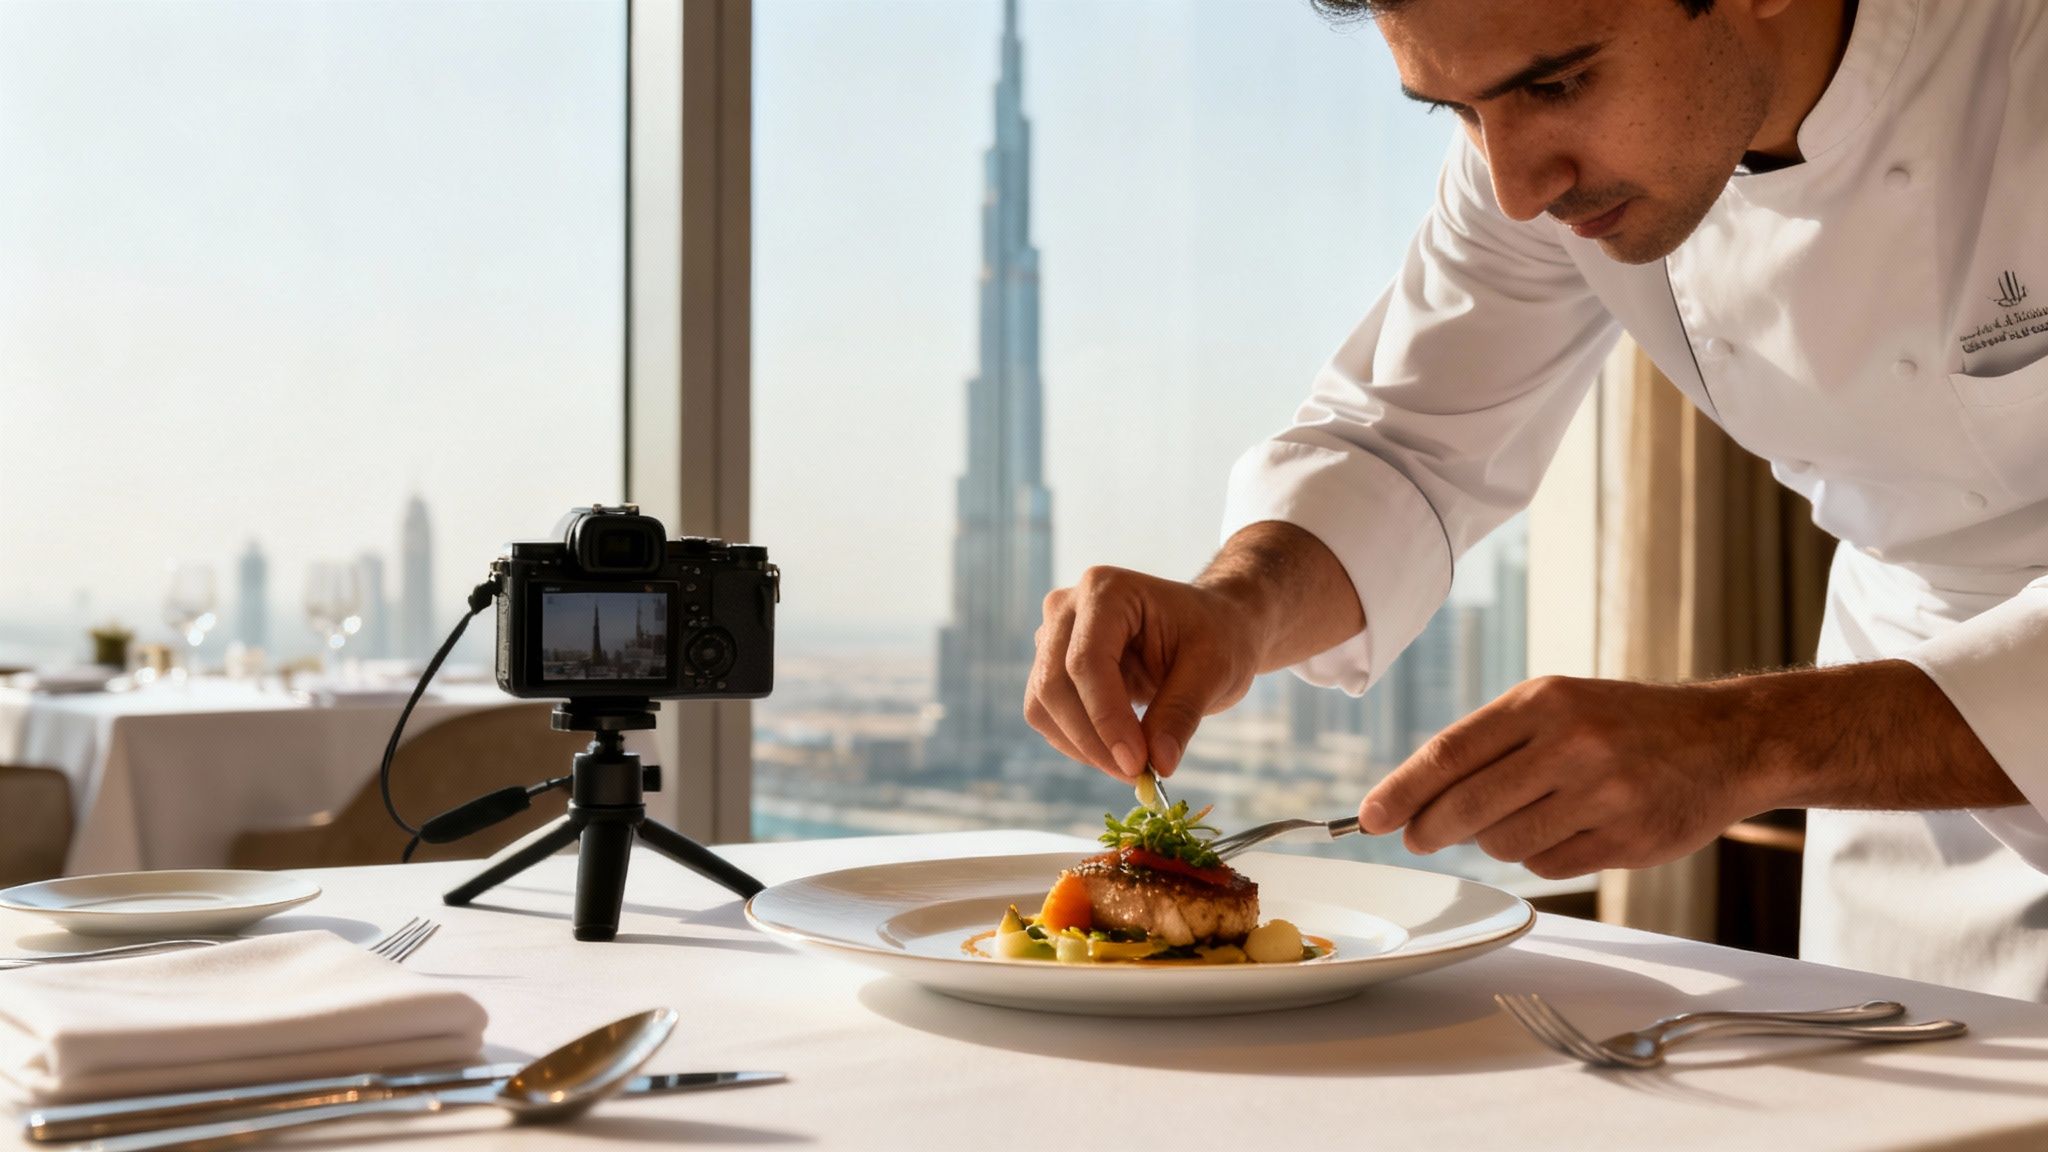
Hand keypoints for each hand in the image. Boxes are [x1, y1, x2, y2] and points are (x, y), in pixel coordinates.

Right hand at [1025, 566, 1262, 779]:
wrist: (1209, 627)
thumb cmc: (1217, 635)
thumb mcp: (1214, 669)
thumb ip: (1181, 713)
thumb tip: (1158, 764)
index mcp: (1106, 590)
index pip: (1086, 661)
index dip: (1106, 718)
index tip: (1137, 764)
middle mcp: (1067, 607)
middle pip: (1054, 685)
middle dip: (1093, 740)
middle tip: (1137, 775)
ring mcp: (1052, 637)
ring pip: (1043, 706)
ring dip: (1083, 747)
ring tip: (1133, 766)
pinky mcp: (1051, 667)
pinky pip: (1048, 715)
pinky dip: (1079, 744)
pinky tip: (1118, 751)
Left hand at [1356, 676, 1770, 878]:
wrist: (1725, 740)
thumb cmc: (1623, 723)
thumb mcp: (1557, 706)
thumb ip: (1490, 744)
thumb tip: (1413, 798)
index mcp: (1543, 702)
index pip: (1450, 752)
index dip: (1401, 790)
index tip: (1370, 816)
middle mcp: (1570, 744)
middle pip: (1466, 806)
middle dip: (1429, 829)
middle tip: (1416, 839)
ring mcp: (1601, 794)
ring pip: (1503, 842)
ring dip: (1496, 840)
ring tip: (1527, 814)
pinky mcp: (1626, 839)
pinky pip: (1548, 865)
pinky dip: (1542, 856)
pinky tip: (1570, 829)